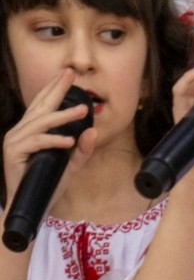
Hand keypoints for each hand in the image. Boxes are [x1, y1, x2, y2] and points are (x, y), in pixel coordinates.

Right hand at [2, 68, 99, 210]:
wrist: (32, 204)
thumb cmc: (49, 183)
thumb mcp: (71, 165)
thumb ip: (83, 150)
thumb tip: (93, 131)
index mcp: (31, 130)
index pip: (42, 104)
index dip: (54, 88)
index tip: (68, 74)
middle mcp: (20, 132)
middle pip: (40, 106)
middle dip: (56, 89)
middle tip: (71, 74)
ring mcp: (14, 141)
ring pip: (40, 122)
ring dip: (63, 116)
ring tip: (83, 110)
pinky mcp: (13, 153)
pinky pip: (36, 142)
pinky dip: (54, 140)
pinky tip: (69, 141)